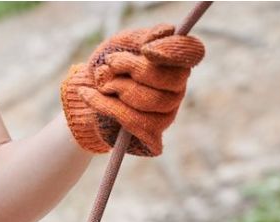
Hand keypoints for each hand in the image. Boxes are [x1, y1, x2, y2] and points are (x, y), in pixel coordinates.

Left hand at [60, 23, 204, 156]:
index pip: (193, 52)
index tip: (146, 49)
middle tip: (111, 63)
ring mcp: (168, 111)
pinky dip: (104, 104)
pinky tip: (88, 94)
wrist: (87, 94)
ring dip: (118, 87)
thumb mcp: (122, 43)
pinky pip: (133, 121)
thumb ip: (144, 36)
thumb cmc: (109, 65)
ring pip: (150, 100)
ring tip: (103, 82)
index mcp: (176, 60)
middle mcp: (178, 86)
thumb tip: (168, 30)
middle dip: (133, 68)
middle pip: (168, 79)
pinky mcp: (153, 133)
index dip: (172, 50)